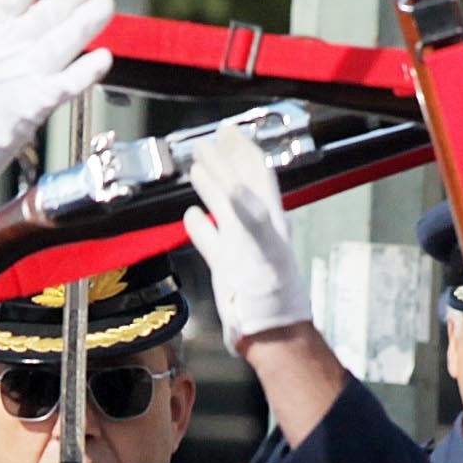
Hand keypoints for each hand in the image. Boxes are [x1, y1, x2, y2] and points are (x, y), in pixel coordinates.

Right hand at [183, 123, 306, 340]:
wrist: (269, 331)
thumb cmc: (272, 293)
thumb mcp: (262, 249)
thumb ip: (250, 218)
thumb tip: (236, 189)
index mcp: (268, 217)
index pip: (255, 173)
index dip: (242, 150)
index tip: (226, 130)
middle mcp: (255, 227)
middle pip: (238, 183)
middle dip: (223, 161)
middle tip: (206, 143)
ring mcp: (240, 246)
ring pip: (222, 209)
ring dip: (210, 187)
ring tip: (196, 169)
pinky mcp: (226, 266)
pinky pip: (210, 240)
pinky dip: (199, 225)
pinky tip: (191, 216)